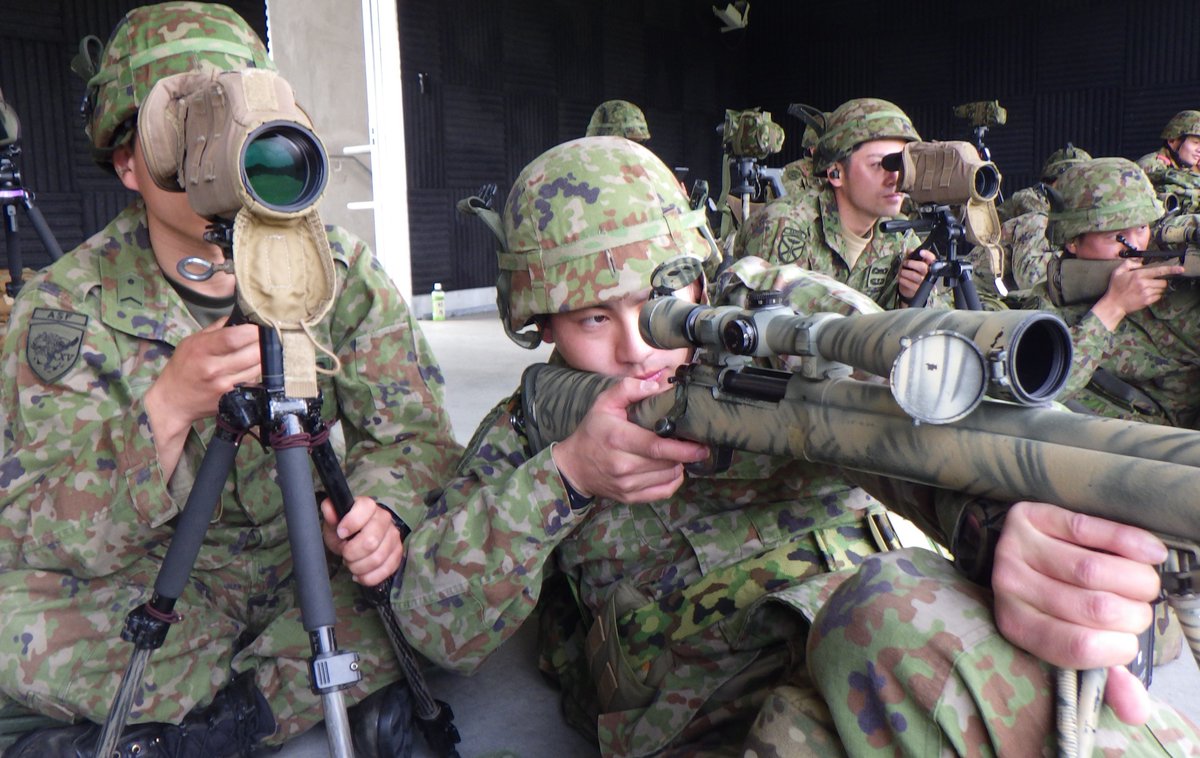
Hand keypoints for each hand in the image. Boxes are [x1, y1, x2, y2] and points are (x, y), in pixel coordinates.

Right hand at [144, 318, 260, 478]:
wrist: (173, 401)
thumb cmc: (182, 368)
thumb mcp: (191, 342)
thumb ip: (215, 329)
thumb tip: (238, 317)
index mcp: (202, 349)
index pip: (234, 337)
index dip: (253, 330)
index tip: (260, 326)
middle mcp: (214, 368)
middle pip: (253, 353)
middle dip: (264, 343)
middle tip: (267, 338)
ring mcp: (225, 385)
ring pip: (258, 367)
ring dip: (263, 358)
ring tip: (260, 351)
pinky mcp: (232, 398)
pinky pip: (254, 382)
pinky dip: (257, 373)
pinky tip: (252, 368)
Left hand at [321, 496, 403, 586]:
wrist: (358, 539)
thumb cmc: (344, 531)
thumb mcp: (333, 523)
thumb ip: (330, 514)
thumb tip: (329, 507)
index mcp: (368, 506)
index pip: (365, 509)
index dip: (351, 523)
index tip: (340, 534)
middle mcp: (385, 518)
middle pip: (371, 541)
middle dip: (352, 553)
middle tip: (345, 554)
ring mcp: (394, 536)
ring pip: (378, 558)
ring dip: (359, 567)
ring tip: (352, 564)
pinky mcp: (398, 552)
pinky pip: (386, 570)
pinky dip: (369, 577)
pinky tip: (360, 575)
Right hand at [551, 377, 708, 503]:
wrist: (574, 466)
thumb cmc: (593, 431)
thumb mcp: (604, 402)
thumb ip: (629, 388)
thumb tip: (658, 385)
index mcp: (617, 439)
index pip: (656, 447)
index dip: (683, 448)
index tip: (701, 445)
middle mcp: (622, 465)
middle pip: (666, 463)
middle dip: (685, 454)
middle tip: (693, 443)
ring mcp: (626, 485)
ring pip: (668, 477)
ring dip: (679, 465)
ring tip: (678, 452)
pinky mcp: (630, 497)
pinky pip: (663, 492)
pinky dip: (674, 480)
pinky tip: (672, 468)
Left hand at [897, 249, 935, 303]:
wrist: (910, 289)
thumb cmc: (913, 273)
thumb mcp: (912, 264)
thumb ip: (911, 256)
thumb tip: (910, 250)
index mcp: (929, 266)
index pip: (932, 259)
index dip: (927, 255)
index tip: (921, 252)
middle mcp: (928, 274)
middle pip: (922, 267)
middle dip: (911, 263)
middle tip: (905, 263)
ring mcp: (923, 283)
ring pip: (914, 275)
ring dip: (905, 272)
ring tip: (901, 272)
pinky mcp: (917, 290)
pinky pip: (909, 283)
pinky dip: (903, 280)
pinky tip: (901, 278)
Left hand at [991, 501, 1166, 724]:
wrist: (1019, 548)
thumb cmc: (1054, 603)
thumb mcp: (1068, 640)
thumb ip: (1103, 678)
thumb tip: (1137, 713)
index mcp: (1016, 626)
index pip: (1074, 647)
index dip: (1116, 648)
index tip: (1130, 643)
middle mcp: (1009, 587)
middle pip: (1092, 607)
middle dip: (1134, 614)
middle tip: (1139, 611)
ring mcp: (1014, 548)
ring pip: (1093, 570)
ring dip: (1137, 581)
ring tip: (1145, 586)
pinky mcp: (1029, 516)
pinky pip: (1087, 528)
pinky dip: (1129, 542)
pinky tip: (1152, 553)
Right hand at [1090, 259, 1183, 329]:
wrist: (1113, 304)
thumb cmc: (1115, 288)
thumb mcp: (1117, 272)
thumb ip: (1128, 263)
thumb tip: (1139, 262)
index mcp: (1138, 275)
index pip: (1159, 271)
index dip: (1171, 269)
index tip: (1181, 269)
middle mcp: (1144, 284)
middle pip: (1163, 282)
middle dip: (1160, 282)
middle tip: (1152, 283)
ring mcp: (1146, 293)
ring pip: (1161, 289)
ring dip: (1157, 289)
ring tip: (1146, 289)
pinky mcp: (1147, 301)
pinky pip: (1158, 297)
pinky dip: (1155, 295)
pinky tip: (1145, 295)